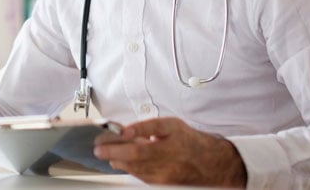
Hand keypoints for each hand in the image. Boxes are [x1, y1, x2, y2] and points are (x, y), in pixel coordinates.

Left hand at [93, 117, 246, 186]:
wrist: (210, 163)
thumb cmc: (189, 141)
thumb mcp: (171, 125)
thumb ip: (147, 126)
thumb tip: (125, 130)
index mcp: (170, 145)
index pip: (141, 145)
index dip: (122, 142)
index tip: (108, 138)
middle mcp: (167, 163)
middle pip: (134, 159)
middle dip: (112, 153)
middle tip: (98, 148)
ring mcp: (164, 177)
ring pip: (134, 169)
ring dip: (117, 160)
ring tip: (106, 152)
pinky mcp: (161, 184)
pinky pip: (139, 176)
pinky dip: (128, 168)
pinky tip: (121, 160)